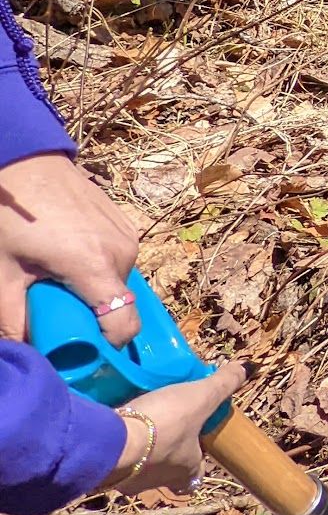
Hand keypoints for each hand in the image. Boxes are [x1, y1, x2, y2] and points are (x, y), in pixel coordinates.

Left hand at [0, 153, 142, 347]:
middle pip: (117, 305)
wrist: (24, 160)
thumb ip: (11, 320)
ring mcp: (127, 234)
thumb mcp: (1, 274)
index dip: (108, 346)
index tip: (82, 350)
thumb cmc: (9, 217)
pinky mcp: (124, 223)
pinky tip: (65, 256)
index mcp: (95, 266)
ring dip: (92, 290)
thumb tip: (23, 354)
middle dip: (90, 316)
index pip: (124, 324)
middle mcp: (122, 251)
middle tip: (52, 307)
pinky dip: (96, 268)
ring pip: (117, 282)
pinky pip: (117, 260)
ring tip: (55, 277)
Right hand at [104, 362, 245, 496]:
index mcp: (186, 469)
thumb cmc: (165, 424)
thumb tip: (250, 368)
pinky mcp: (102, 474)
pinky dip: (116, 449)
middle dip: (167, 455)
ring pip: (138, 469)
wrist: (112, 443)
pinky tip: (115, 431)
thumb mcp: (201, 397)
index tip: (196, 448)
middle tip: (164, 432)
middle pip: (166, 473)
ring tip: (138, 426)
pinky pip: (113, 462)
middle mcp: (158, 481)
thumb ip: (223, 384)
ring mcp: (128, 481)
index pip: (196, 477)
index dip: (197, 463)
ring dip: (139, 451)